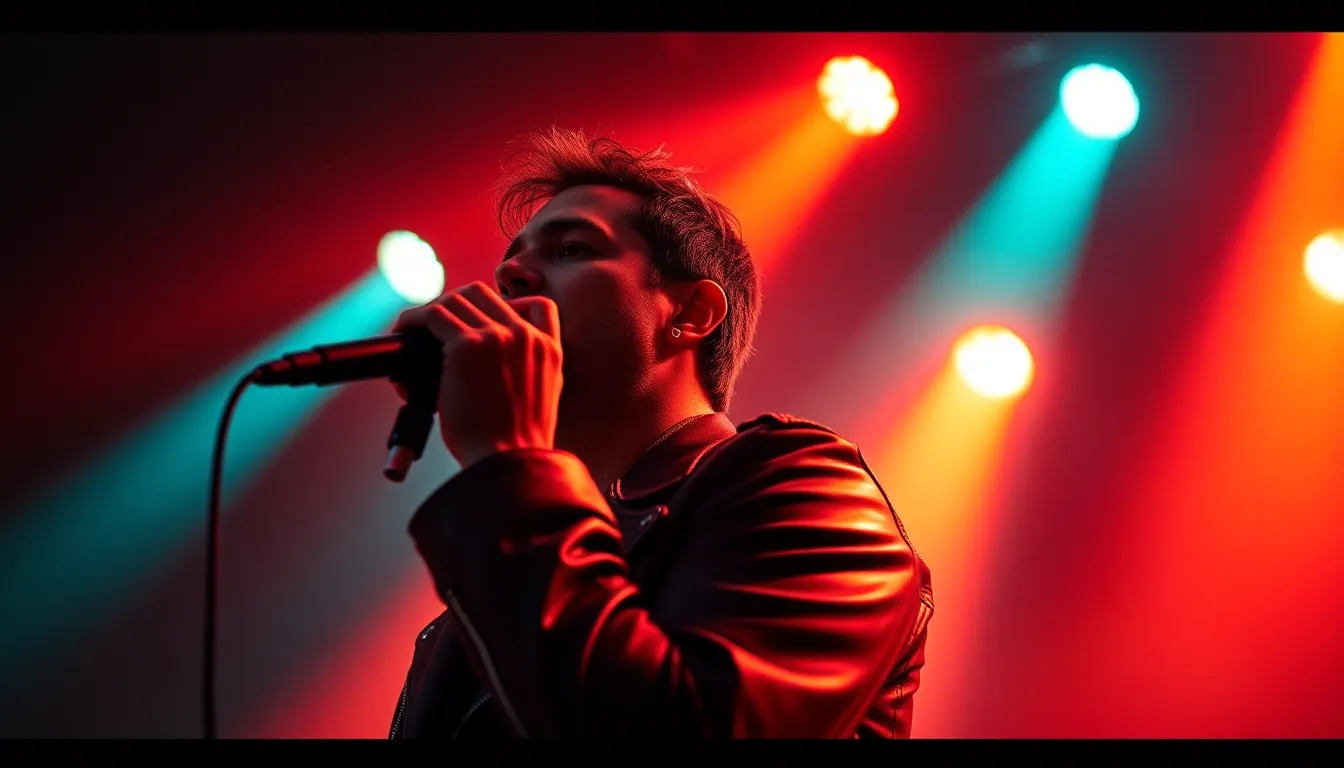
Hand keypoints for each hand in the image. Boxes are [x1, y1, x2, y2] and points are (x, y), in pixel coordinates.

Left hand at [392, 281, 562, 468]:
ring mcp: (498, 337)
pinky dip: (413, 320)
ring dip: (430, 313)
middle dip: (456, 304)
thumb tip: (490, 364)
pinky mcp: (467, 346)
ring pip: (456, 300)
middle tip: (437, 328)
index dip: (502, 306)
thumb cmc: (516, 447)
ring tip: (413, 333)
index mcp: (550, 350)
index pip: (536, 305)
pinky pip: (432, 316)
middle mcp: (526, 336)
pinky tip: (403, 334)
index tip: (480, 321)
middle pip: (483, 294)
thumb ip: (529, 372)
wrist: (510, 465)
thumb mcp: (543, 400)